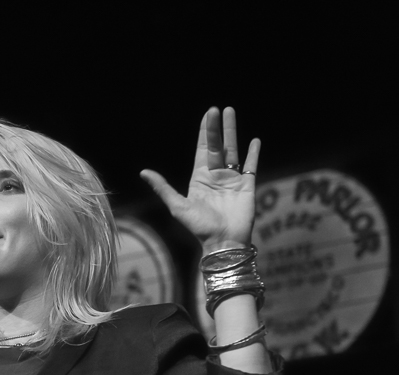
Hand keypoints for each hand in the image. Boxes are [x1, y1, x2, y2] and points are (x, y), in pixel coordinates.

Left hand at [140, 107, 259, 248]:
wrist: (222, 242)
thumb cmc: (199, 227)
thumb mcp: (177, 205)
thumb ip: (163, 187)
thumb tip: (144, 172)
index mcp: (200, 178)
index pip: (203, 149)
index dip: (205, 132)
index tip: (208, 115)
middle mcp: (216, 176)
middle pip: (218, 146)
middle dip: (218, 128)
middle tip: (218, 108)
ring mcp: (232, 180)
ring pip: (234, 151)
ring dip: (233, 133)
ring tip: (232, 114)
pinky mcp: (247, 186)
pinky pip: (251, 166)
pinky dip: (253, 154)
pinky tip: (255, 141)